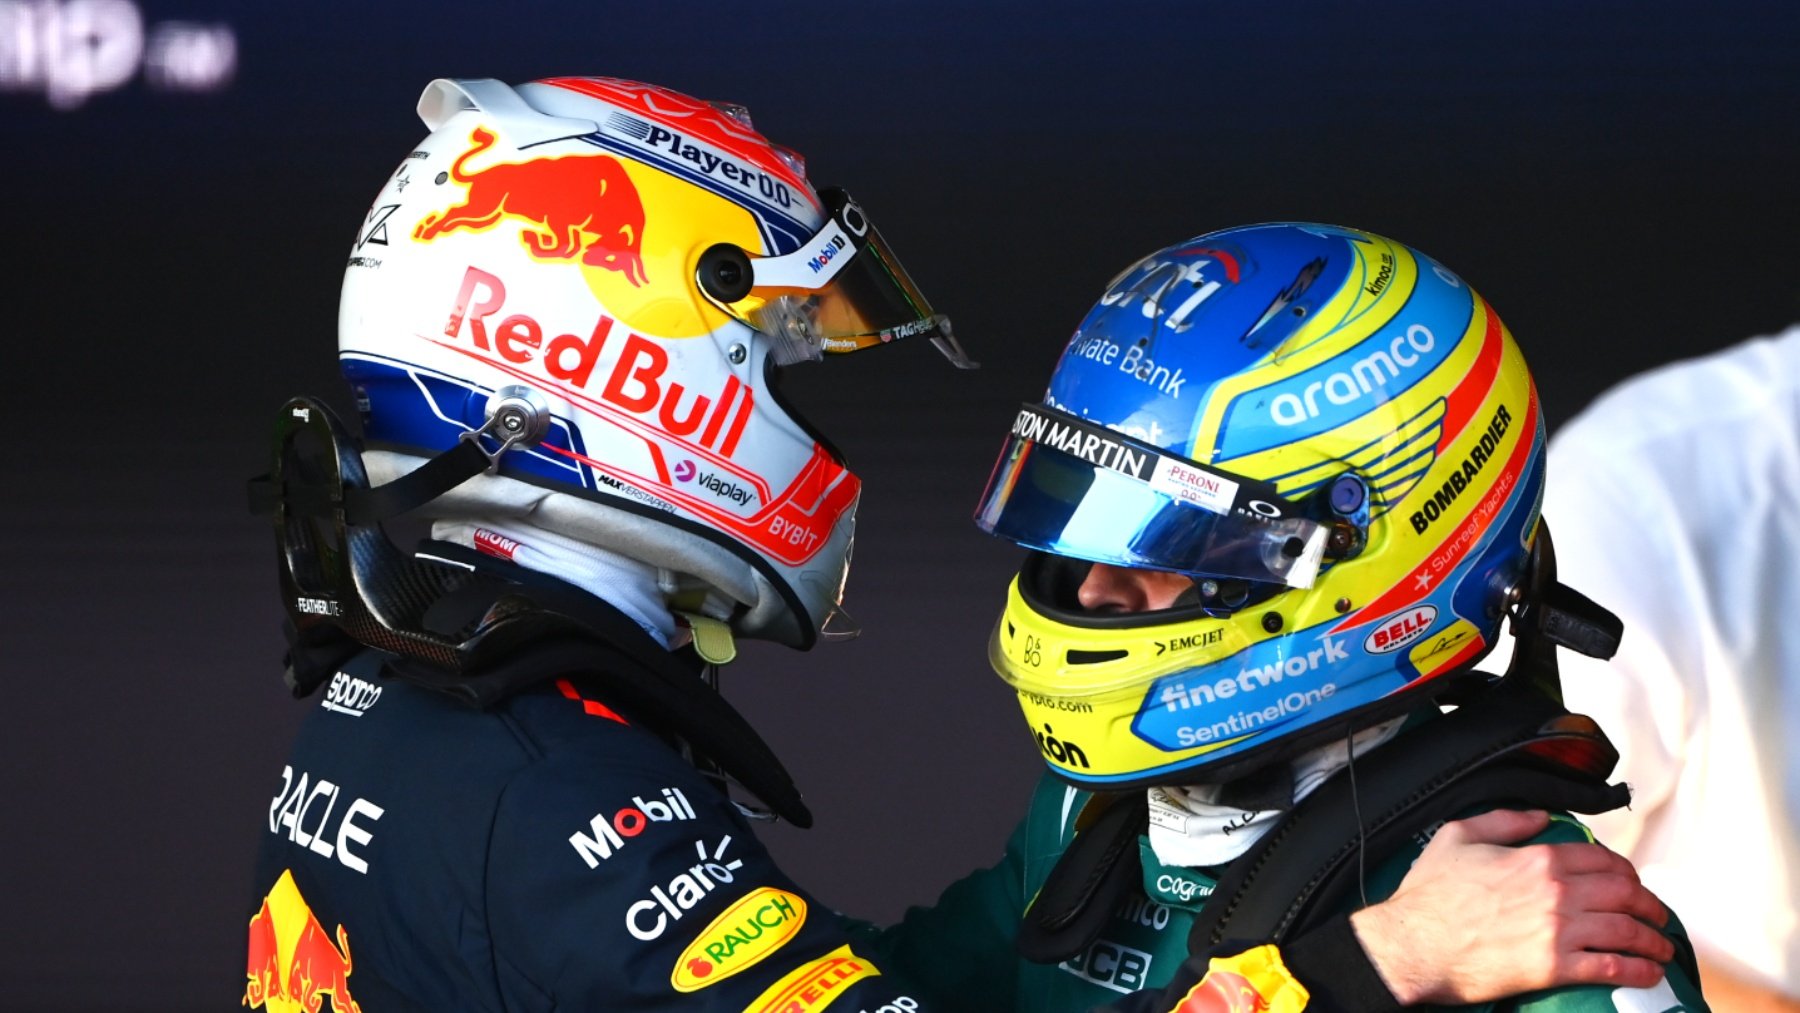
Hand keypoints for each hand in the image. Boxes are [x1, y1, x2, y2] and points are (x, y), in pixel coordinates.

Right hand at [1347, 809, 1674, 1004]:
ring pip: (1627, 930)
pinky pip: (1612, 967)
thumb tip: (1539, 817)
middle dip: (1650, 905)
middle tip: (1656, 915)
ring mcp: (1558, 931)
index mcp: (1537, 858)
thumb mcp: (1457, 837)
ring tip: (1660, 948)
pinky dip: (1638, 971)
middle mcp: (1556, 892)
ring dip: (1653, 940)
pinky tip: (1649, 973)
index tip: (1631, 882)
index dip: (1626, 870)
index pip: (1603, 858)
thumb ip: (1504, 820)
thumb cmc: (1430, 894)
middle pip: (1625, 893)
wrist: (1413, 944)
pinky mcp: (1554, 968)